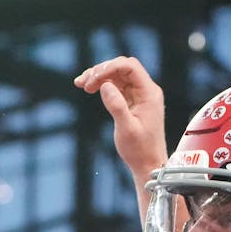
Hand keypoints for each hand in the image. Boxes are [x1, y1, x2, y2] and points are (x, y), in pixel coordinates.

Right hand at [74, 56, 167, 184]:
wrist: (148, 164)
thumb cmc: (139, 150)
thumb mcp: (126, 129)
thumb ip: (116, 105)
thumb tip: (105, 85)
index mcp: (149, 93)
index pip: (129, 67)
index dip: (109, 68)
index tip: (93, 80)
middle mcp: (146, 90)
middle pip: (122, 67)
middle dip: (101, 70)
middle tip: (83, 83)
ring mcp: (139, 95)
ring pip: (118, 75)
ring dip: (99, 76)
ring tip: (81, 84)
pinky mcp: (133, 101)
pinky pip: (117, 85)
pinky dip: (102, 85)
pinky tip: (88, 88)